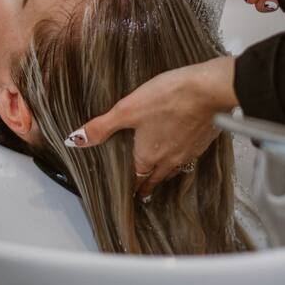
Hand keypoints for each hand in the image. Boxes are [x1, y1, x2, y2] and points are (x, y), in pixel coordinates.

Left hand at [64, 56, 237, 198]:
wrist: (209, 91)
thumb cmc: (169, 98)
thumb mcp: (127, 109)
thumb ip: (101, 127)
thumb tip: (75, 140)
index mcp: (148, 156)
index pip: (138, 179)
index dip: (133, 187)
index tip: (131, 194)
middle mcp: (169, 160)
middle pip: (156, 178)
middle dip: (148, 184)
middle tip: (144, 190)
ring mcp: (189, 152)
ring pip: (174, 169)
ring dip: (166, 172)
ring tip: (161, 173)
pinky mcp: (203, 142)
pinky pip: (190, 155)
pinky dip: (183, 155)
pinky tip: (183, 146)